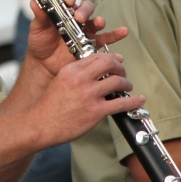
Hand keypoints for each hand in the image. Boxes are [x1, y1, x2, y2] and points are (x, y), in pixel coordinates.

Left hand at [25, 0, 129, 76]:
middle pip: (86, 7)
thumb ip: (39, 16)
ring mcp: (86, 30)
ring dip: (99, 20)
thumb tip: (34, 2)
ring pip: (96, 21)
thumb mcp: (37, 28)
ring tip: (99, 23)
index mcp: (63, 10)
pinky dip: (116, 34)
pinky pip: (107, 38)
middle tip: (79, 17)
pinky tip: (123, 31)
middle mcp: (77, 18)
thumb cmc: (40, 42)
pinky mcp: (92, 44)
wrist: (44, 64)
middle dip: (84, 10)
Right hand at [30, 52, 144, 144]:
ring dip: (126, 82)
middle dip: (120, 66)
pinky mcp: (96, 111)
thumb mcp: (59, 82)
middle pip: (109, 63)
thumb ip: (76, 75)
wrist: (41, 125)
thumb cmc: (49, 106)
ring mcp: (89, 95)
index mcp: (71, 70)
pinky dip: (133, 101)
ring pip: (117, 81)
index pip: (96, 56)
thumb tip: (93, 73)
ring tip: (128, 86)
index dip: (110, 57)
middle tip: (123, 72)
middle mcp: (81, 79)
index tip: (116, 60)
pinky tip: (139, 99)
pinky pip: (120, 103)